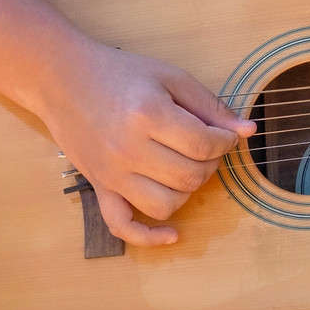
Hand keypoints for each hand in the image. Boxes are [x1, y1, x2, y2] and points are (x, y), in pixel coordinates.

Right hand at [40, 33, 253, 246]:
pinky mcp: (98, 187)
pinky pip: (123, 226)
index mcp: (148, 115)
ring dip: (187, 192)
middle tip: (205, 147)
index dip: (224, 142)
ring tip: (185, 168)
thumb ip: (210, 106)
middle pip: (190, 177)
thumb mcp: (170, 77)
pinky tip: (172, 234)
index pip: (204, 145)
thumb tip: (247, 131)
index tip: (224, 135)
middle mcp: (129, 150)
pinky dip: (149, 237)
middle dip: (210, 164)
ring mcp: (112, 174)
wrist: (62, 78)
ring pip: (166, 205)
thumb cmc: (119, 73)